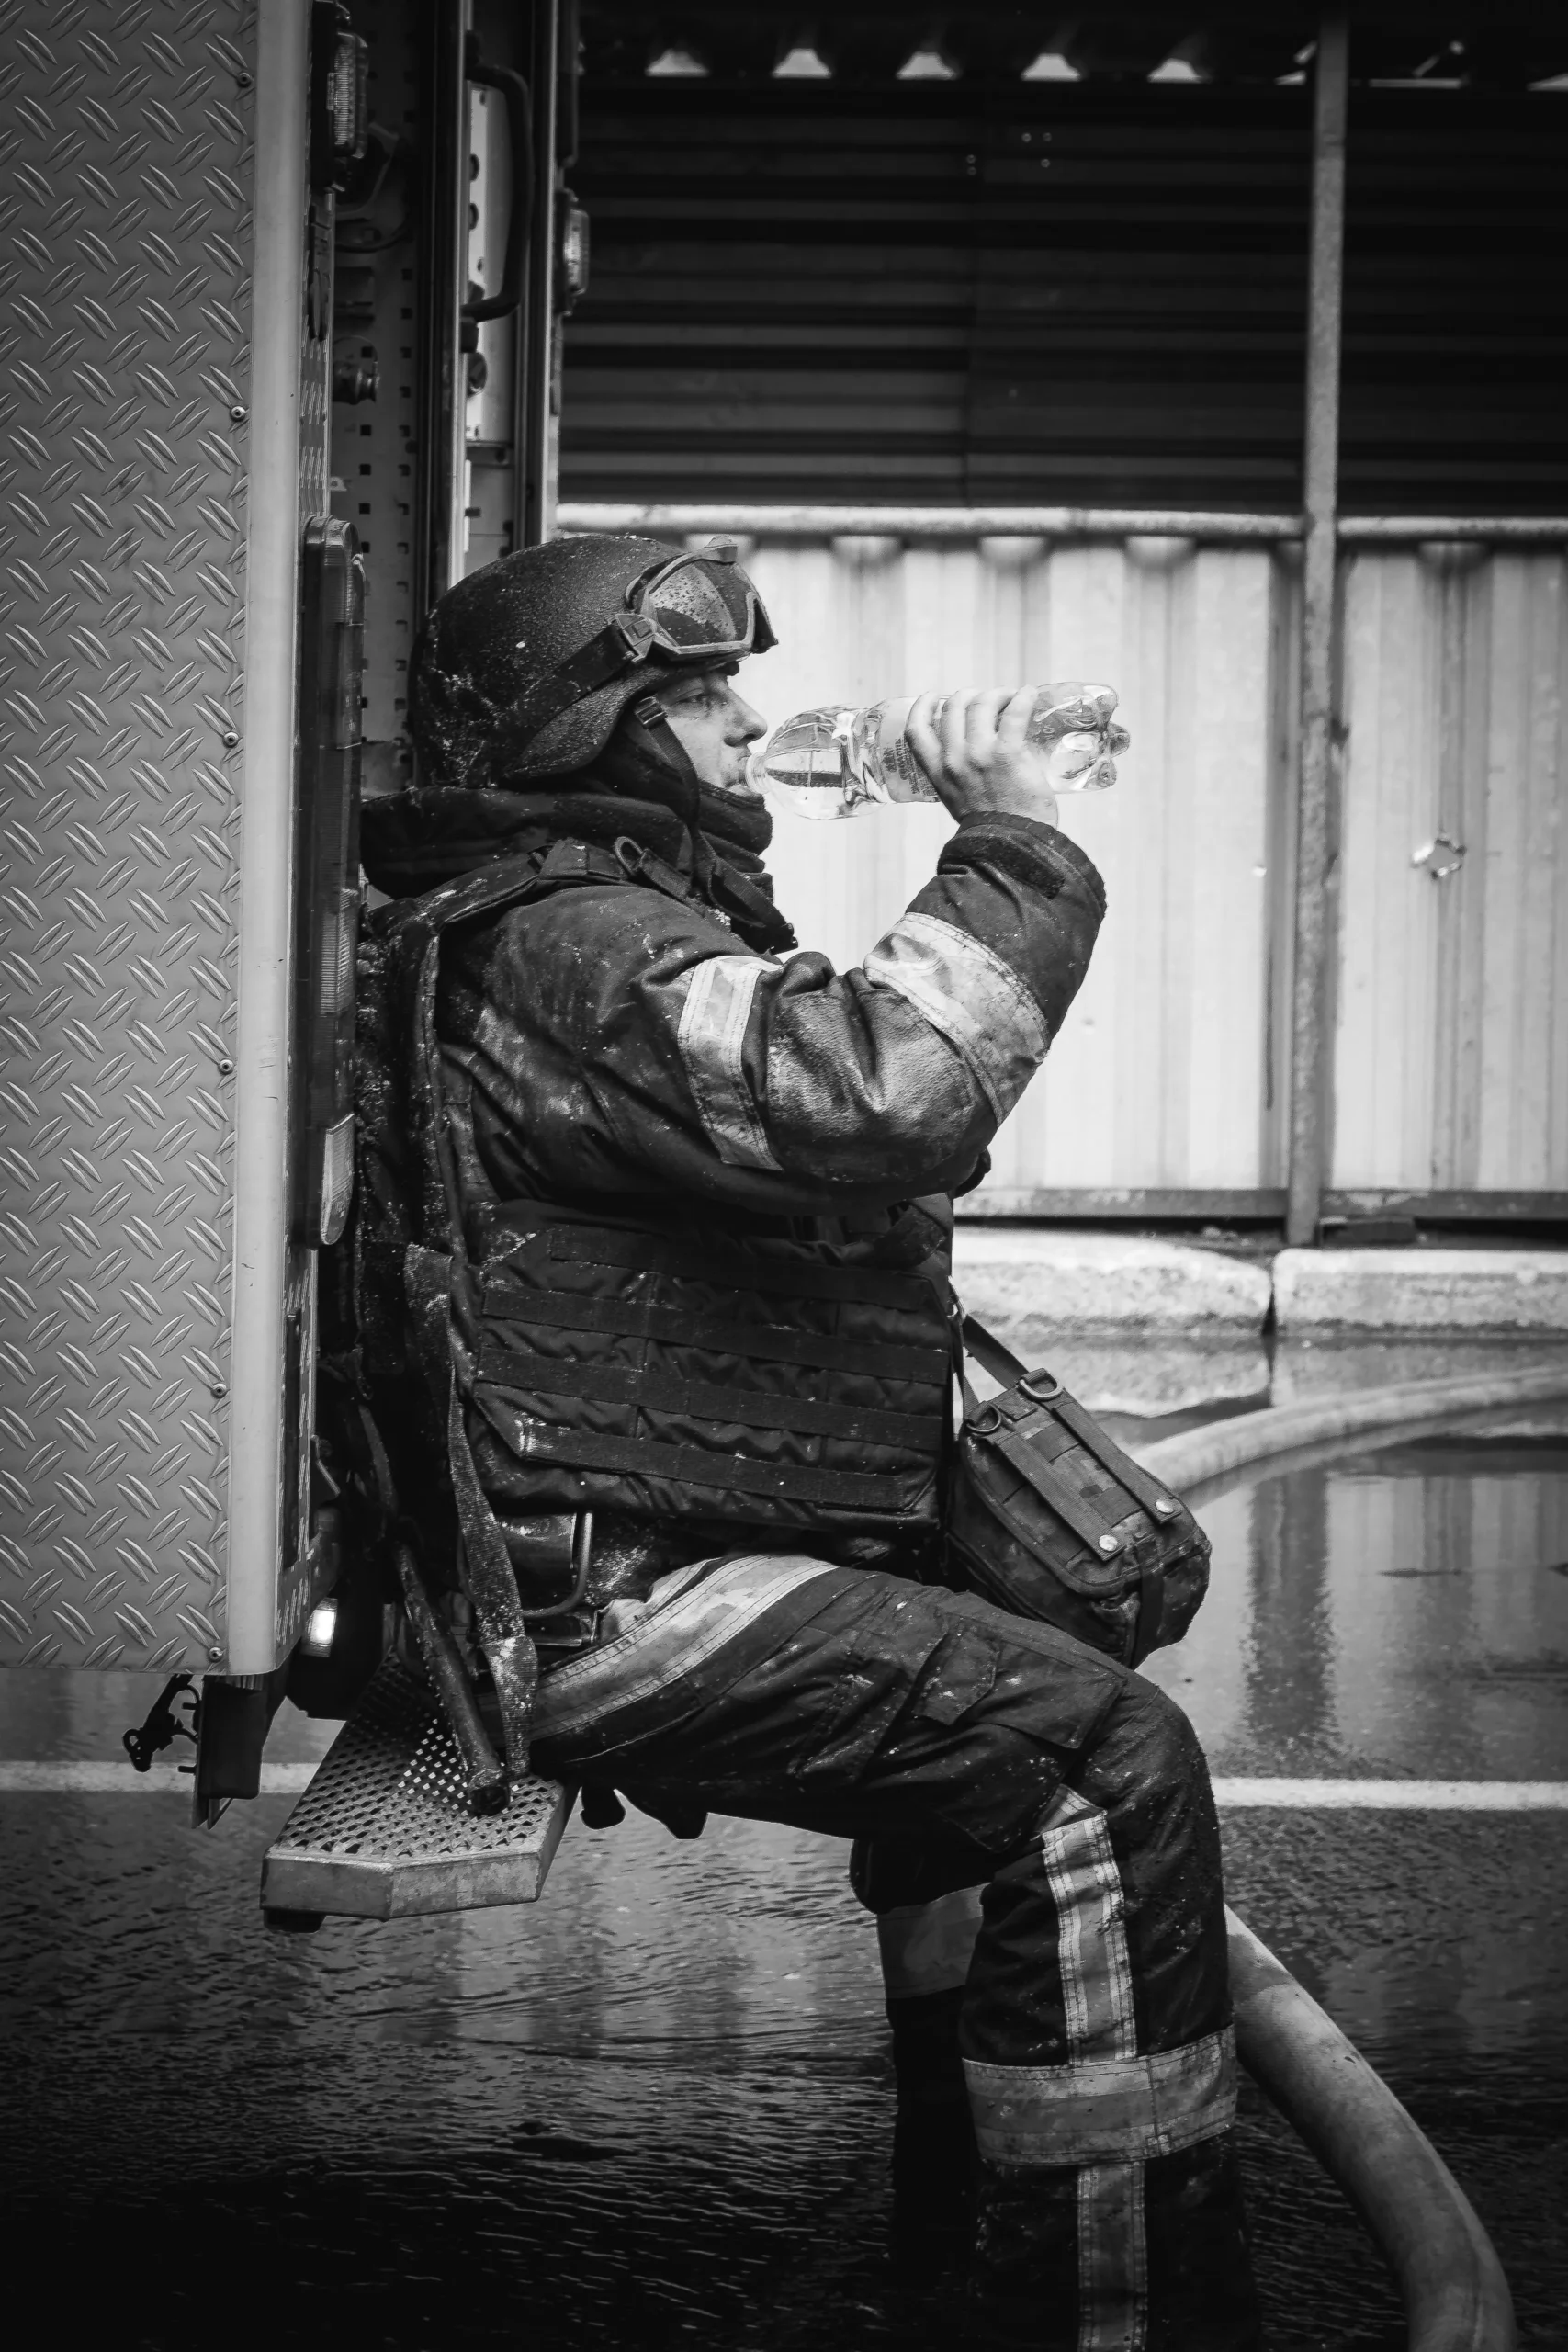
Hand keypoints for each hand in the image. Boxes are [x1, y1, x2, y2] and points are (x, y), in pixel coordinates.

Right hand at [903, 687, 1060, 827]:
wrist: (1013, 846)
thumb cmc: (991, 826)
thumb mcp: (958, 799)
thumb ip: (956, 773)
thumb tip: (974, 746)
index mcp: (938, 772)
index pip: (916, 731)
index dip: (922, 706)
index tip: (933, 696)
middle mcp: (953, 760)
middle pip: (954, 706)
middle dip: (971, 695)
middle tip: (989, 699)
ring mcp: (979, 755)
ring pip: (982, 703)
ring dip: (998, 694)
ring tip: (1012, 697)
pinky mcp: (1007, 753)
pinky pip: (1014, 712)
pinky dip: (1023, 697)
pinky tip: (1028, 695)